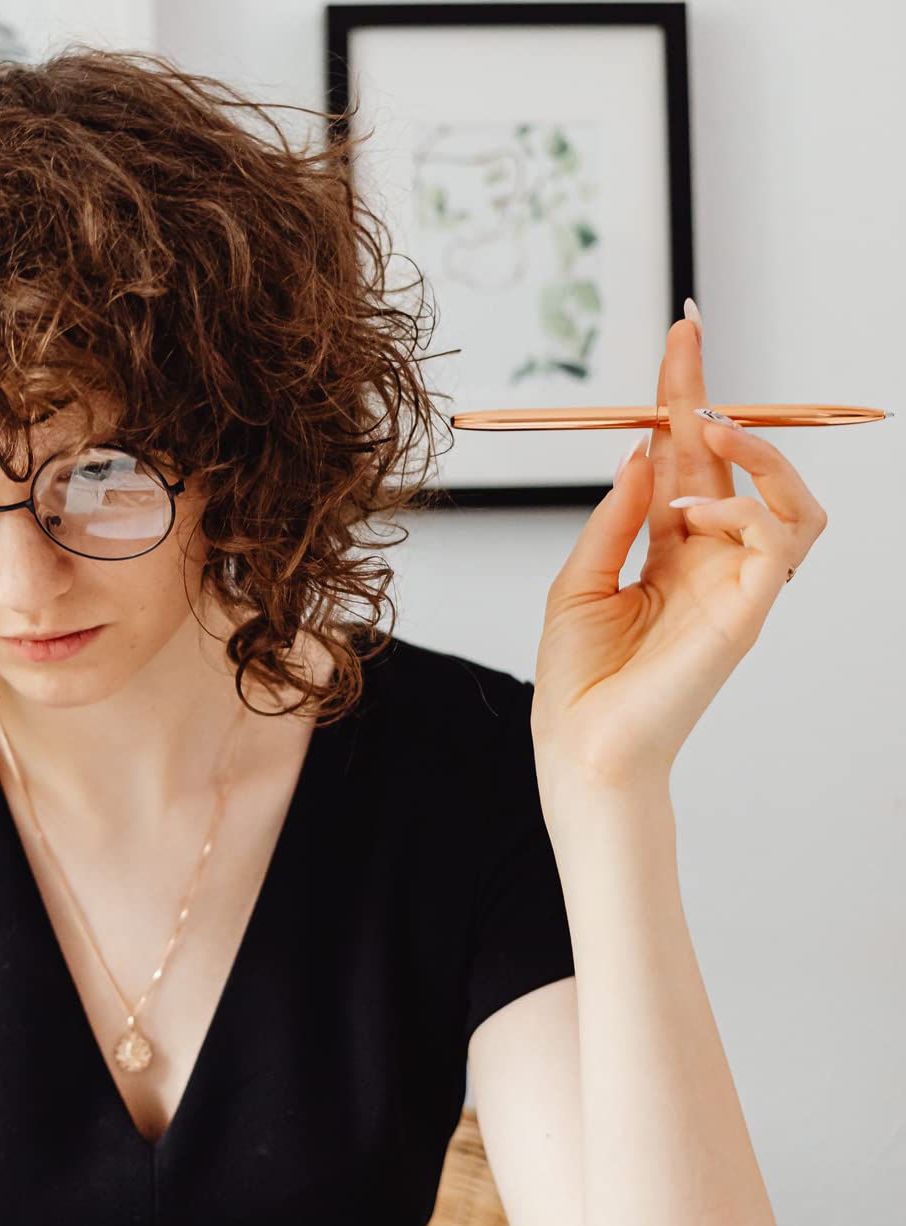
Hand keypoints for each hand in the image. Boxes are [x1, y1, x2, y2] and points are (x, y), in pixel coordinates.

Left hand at [531, 304, 828, 794]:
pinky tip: (694, 514)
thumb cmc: (578, 679)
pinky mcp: (749, 612)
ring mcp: (734, 586)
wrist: (583, 746)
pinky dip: (745, 508)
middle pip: (732, 463)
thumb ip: (615, 517)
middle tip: (685, 339)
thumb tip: (640, 450)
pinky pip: (779, 540)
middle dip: (711, 395)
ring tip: (705, 429)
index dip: (682, 399)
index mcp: (666, 552)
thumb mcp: (578, 580)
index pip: (684, 461)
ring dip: (754, 453)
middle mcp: (708, 561)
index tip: (679, 336)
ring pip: (791, 500)